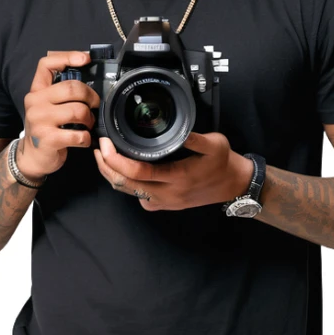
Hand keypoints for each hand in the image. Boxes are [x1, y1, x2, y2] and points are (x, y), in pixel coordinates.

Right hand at [18, 51, 100, 180]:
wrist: (33, 157)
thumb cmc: (47, 128)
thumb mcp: (48, 106)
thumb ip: (62, 92)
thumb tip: (89, 77)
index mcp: (37, 91)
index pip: (46, 64)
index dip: (67, 56)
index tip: (85, 59)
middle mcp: (35, 102)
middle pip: (71, 87)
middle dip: (91, 96)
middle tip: (95, 105)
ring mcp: (40, 120)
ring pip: (78, 111)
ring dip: (90, 119)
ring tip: (89, 123)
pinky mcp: (48, 139)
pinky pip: (78, 135)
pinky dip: (86, 138)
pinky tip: (84, 140)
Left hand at [93, 131, 253, 210]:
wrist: (233, 185)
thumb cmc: (224, 164)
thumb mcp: (215, 144)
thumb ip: (195, 137)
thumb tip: (180, 130)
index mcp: (177, 177)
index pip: (136, 172)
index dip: (115, 158)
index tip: (106, 143)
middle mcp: (168, 193)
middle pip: (125, 185)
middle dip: (106, 166)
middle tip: (99, 148)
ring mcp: (165, 202)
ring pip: (129, 193)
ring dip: (113, 176)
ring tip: (106, 158)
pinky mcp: (165, 205)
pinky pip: (139, 198)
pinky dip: (127, 186)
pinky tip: (125, 172)